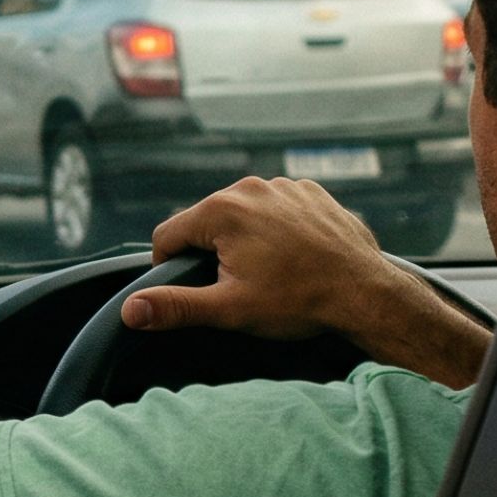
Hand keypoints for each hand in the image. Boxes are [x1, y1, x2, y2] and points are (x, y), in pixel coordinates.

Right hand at [124, 177, 491, 386]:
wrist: (366, 292)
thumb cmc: (298, 301)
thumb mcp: (229, 310)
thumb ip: (174, 306)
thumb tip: (130, 310)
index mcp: (221, 211)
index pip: (167, 237)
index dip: (170, 268)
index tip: (196, 291)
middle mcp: (249, 187)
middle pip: (206, 223)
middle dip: (213, 253)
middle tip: (241, 287)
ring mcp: (284, 186)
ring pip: (243, 214)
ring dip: (246, 240)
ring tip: (272, 273)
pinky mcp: (311, 192)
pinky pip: (277, 208)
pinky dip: (278, 229)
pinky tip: (295, 257)